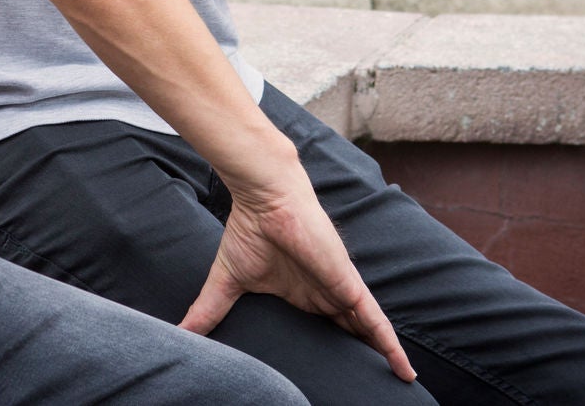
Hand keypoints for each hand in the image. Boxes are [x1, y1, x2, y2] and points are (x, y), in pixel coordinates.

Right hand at [180, 171, 415, 382]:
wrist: (265, 199)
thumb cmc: (249, 231)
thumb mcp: (228, 282)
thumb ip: (209, 310)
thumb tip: (181, 333)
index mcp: (302, 297)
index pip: (324, 332)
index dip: (333, 355)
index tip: (338, 381)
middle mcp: (325, 296)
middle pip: (351, 336)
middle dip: (363, 361)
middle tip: (372, 391)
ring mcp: (340, 291)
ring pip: (369, 333)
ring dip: (384, 358)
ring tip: (400, 386)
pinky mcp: (349, 286)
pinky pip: (376, 321)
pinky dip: (390, 345)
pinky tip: (404, 369)